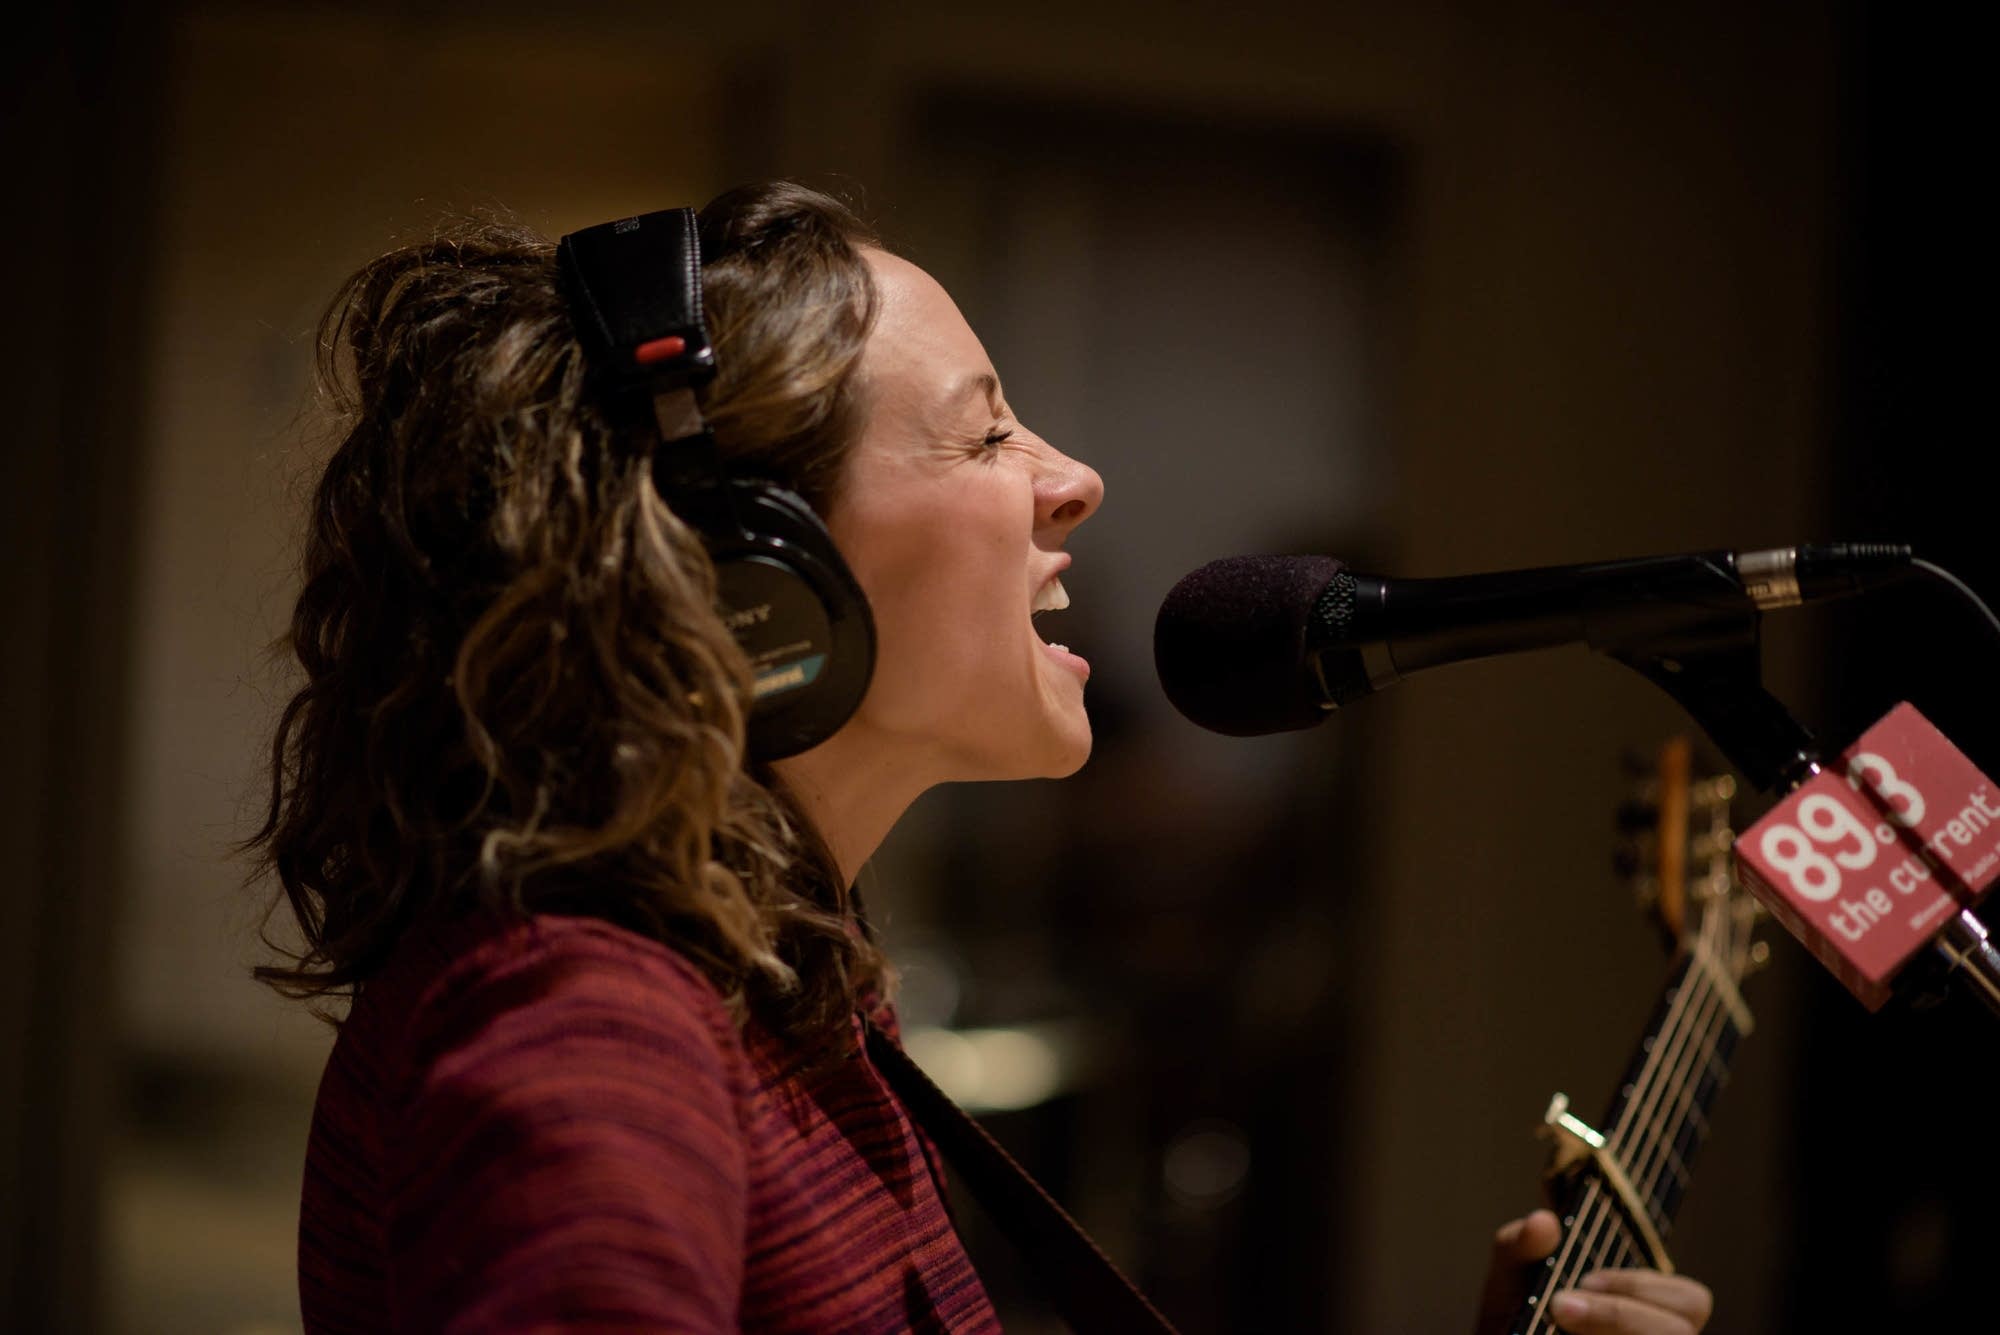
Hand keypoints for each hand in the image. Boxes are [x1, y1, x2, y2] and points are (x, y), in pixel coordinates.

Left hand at [1474, 1209, 1712, 1334]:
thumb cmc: (1515, 1326)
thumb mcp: (1510, 1282)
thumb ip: (1520, 1246)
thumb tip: (1543, 1222)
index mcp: (1648, 1316)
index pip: (1692, 1301)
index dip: (1645, 1285)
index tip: (1585, 1278)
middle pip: (1682, 1332)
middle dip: (1621, 1313)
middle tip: (1563, 1306)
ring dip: (1616, 1325)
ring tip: (1560, 1322)